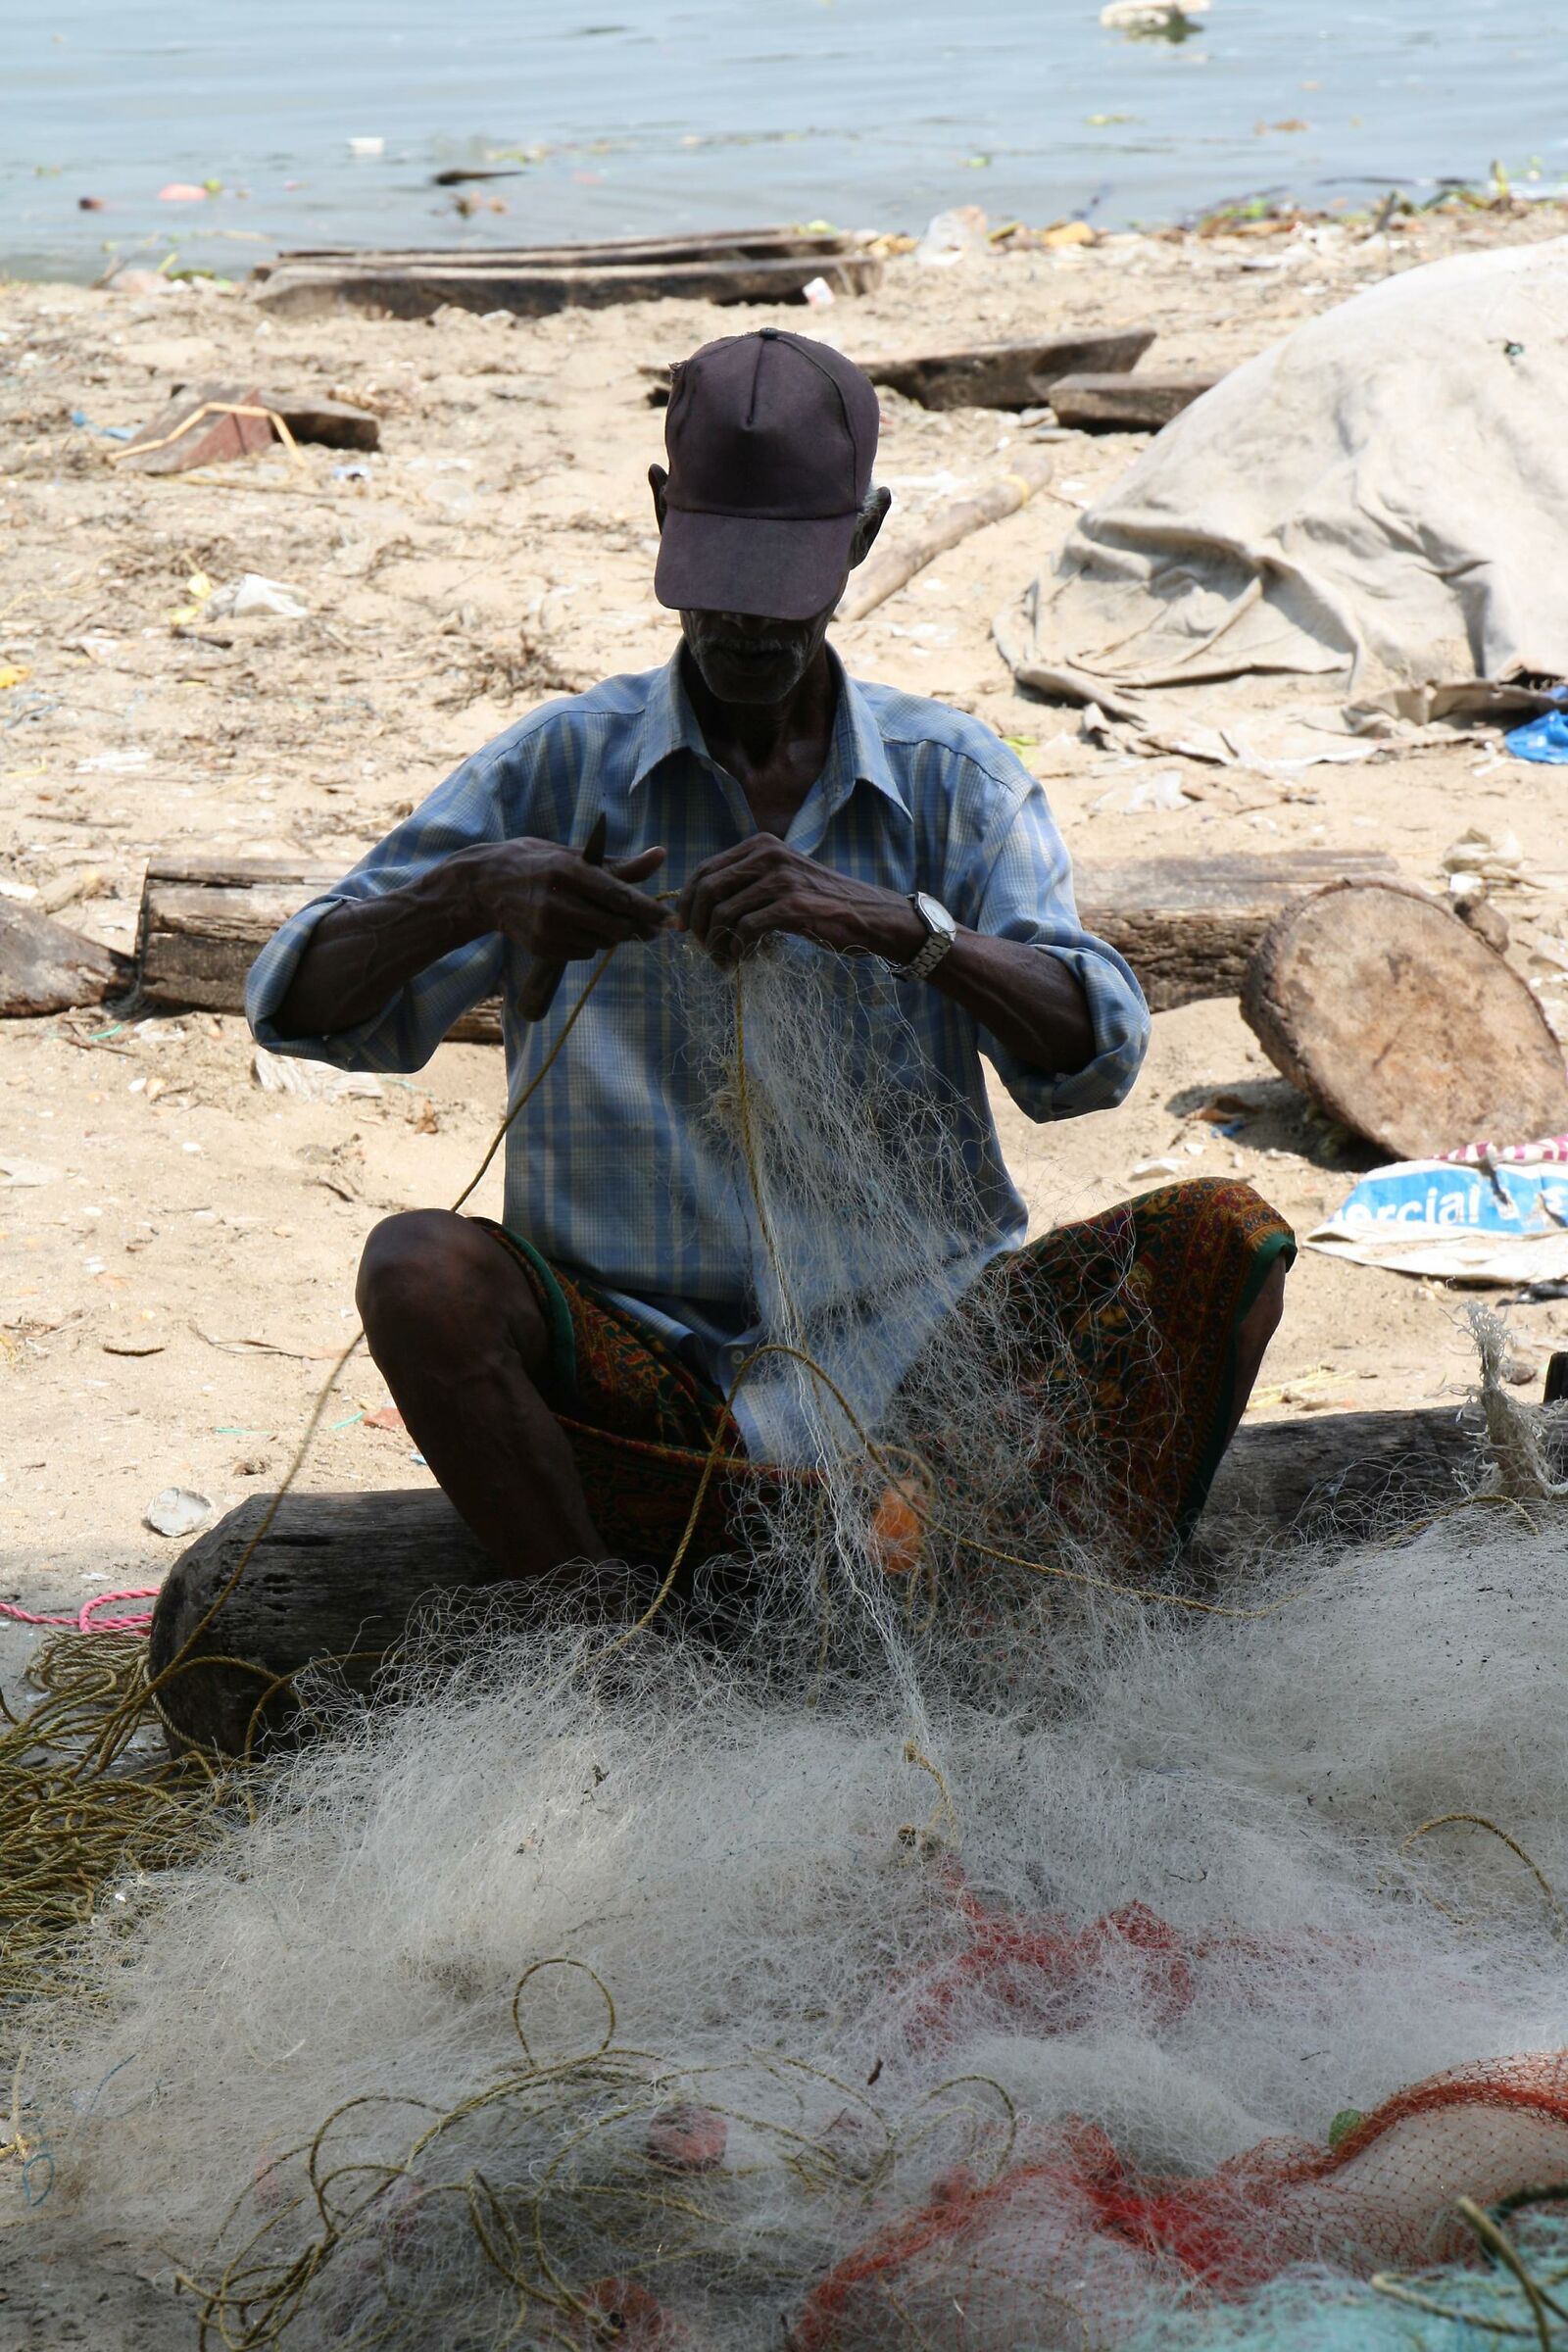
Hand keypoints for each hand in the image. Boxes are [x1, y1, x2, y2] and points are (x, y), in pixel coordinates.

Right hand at [470, 838, 670, 959]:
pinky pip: (584, 951)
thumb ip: (618, 864)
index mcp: (567, 870)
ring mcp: (548, 928)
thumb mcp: (573, 855)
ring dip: (611, 934)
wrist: (483, 887)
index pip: (618, 895)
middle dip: (638, 929)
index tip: (672, 921)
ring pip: (602, 942)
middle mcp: (557, 901)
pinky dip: (590, 942)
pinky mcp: (542, 947)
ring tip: (597, 916)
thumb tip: (661, 855)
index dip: (649, 911)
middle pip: (615, 926)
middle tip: (650, 928)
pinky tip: (576, 926)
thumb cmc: (535, 863)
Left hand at [677, 836, 923, 968]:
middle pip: (707, 889)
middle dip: (696, 923)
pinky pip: (745, 929)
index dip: (687, 900)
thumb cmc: (823, 904)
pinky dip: (736, 950)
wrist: (869, 916)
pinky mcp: (792, 906)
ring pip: (723, 912)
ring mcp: (781, 879)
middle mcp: (768, 855)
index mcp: (761, 845)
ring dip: (715, 943)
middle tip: (700, 948)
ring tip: (721, 961)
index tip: (684, 928)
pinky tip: (740, 961)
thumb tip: (700, 907)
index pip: (705, 869)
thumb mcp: (782, 879)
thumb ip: (747, 883)